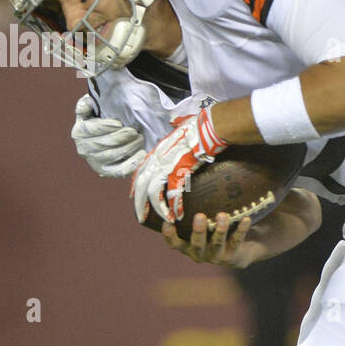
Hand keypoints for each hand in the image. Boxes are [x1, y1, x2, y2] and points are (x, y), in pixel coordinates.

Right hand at [71, 94, 145, 177]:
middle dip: (121, 137)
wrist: (108, 136)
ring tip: (140, 138)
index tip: (119, 123)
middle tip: (135, 131)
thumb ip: (86, 105)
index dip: (105, 126)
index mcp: (79, 132)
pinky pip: (120, 171)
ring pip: (113, 155)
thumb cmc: (101, 119)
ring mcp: (95, 162)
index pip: (91, 130)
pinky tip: (142, 154)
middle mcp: (84, 149)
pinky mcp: (108, 172)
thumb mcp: (91, 110)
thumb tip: (86, 103)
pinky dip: (132, 163)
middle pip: (103, 144)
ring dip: (129, 147)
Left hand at [130, 106, 227, 223]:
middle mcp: (158, 158)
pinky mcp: (179, 170)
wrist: (210, 125)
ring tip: (163, 221)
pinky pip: (172, 193)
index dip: (136, 185)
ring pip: (153, 191)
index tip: (134, 196)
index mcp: (158, 150)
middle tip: (141, 217)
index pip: (141, 170)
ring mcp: (167, 164)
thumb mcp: (182, 127)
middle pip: (141, 184)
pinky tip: (177, 216)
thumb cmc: (200, 125)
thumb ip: (177, 128)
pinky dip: (173, 206)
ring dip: (157, 209)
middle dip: (139, 203)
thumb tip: (178, 124)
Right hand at [161, 212, 268, 266]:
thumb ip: (195, 207)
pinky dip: (241, 229)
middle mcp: (200, 253)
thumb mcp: (204, 222)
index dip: (170, 235)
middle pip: (197, 244)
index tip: (167, 222)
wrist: (243, 249)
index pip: (175, 243)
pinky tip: (246, 219)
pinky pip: (237, 241)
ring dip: (220, 229)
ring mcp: (216, 256)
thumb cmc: (216, 229)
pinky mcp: (233, 256)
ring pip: (217, 243)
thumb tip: (189, 175)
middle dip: (198, 231)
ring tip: (222, 215)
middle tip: (199, 216)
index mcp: (189, 246)